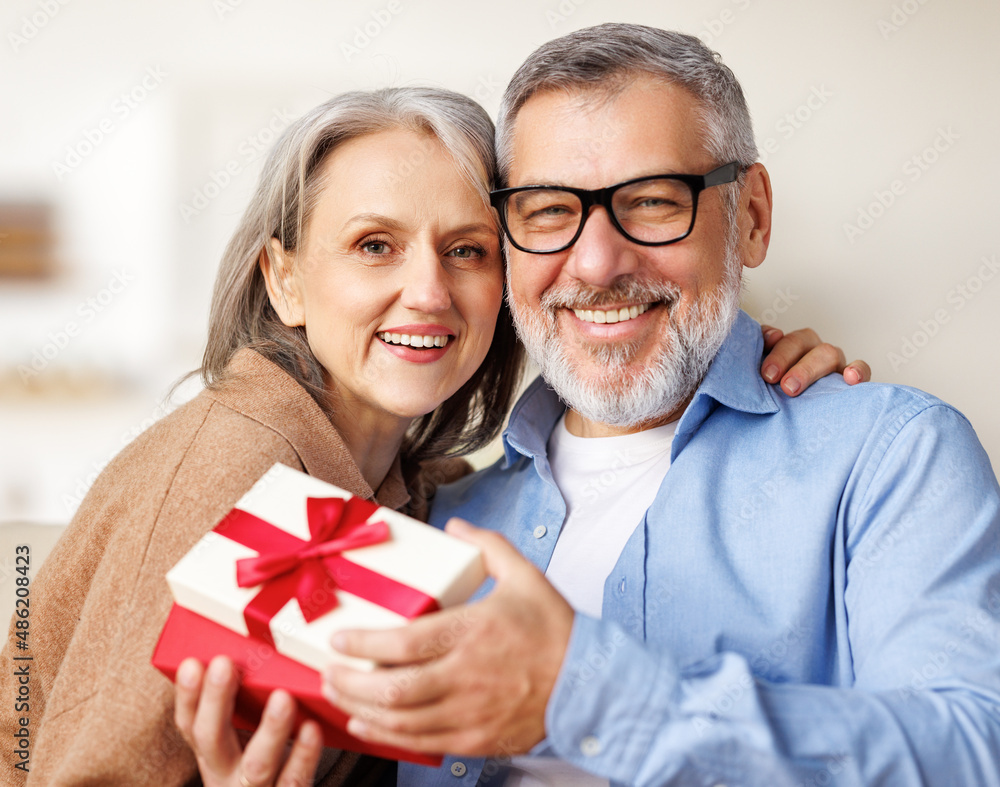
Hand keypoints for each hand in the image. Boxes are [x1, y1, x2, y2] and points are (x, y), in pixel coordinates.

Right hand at [174, 655, 322, 786]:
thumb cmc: (263, 765)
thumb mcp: (242, 742)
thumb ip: (242, 706)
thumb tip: (246, 646)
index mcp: (213, 756)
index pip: (190, 724)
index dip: (188, 696)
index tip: (191, 664)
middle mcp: (225, 775)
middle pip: (211, 740)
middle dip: (215, 701)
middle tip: (223, 664)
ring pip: (256, 764)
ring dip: (269, 728)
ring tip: (282, 697)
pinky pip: (293, 780)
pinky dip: (303, 755)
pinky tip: (312, 729)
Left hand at [322, 518, 574, 756]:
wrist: (590, 684)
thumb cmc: (556, 631)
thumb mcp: (526, 576)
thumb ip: (488, 546)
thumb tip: (456, 526)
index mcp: (474, 632)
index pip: (405, 643)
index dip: (364, 645)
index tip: (338, 638)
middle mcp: (467, 675)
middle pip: (393, 689)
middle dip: (349, 683)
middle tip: (327, 670)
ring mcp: (470, 712)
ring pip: (401, 721)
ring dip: (360, 709)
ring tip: (336, 695)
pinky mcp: (475, 739)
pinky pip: (421, 743)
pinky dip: (386, 736)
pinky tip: (366, 725)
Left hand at [759, 325, 870, 395]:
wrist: (806, 424)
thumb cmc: (777, 397)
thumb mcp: (761, 381)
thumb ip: (753, 362)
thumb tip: (750, 348)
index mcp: (787, 347)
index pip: (778, 336)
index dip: (770, 345)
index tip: (762, 368)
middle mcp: (811, 350)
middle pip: (800, 341)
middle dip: (784, 357)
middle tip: (770, 379)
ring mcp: (833, 363)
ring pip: (828, 353)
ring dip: (809, 368)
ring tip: (791, 387)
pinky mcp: (854, 378)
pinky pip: (862, 369)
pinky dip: (859, 370)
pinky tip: (851, 379)